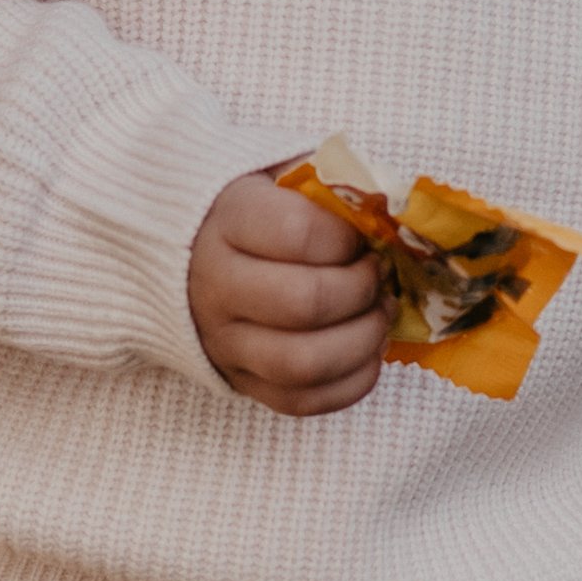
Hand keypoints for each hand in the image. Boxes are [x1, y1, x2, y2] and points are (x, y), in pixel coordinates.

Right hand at [189, 169, 386, 414]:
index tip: (359, 237)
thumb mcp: (283, 178)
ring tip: (379, 315)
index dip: (347, 238)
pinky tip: (367, 352)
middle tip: (378, 277)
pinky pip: (301, 402)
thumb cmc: (256, 210)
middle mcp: (215, 285)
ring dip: (363, 340)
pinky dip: (351, 383)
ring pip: (303, 363)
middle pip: (304, 303)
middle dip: (362, 291)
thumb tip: (393, 206)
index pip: (297, 233)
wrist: (187, 254)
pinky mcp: (239, 381)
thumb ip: (331, 186)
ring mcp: (223, 341)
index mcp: (227, 221)